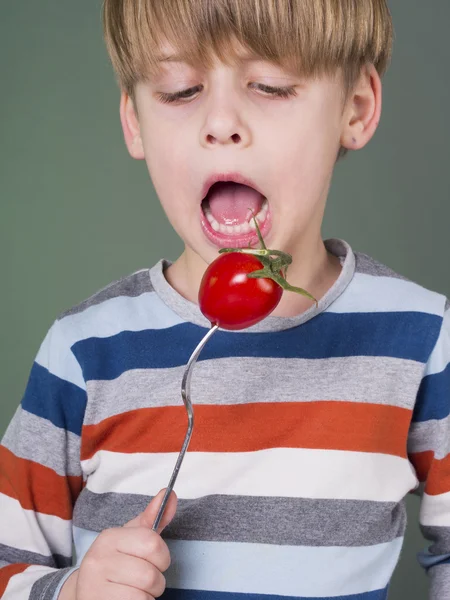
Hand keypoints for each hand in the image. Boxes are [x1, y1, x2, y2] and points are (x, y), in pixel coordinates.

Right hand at [59, 488, 176, 599]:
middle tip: (143, 581)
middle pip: (151, 574)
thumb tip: (169, 493)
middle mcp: (98, 559)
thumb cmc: (116, 564)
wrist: (86, 593)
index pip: (152, 543)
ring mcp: (94, 586)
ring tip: (135, 592)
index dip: (162, 557)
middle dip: (156, 581)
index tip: (154, 561)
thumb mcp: (132, 539)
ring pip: (144, 594)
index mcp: (109, 537)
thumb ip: (154, 518)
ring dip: (148, 597)